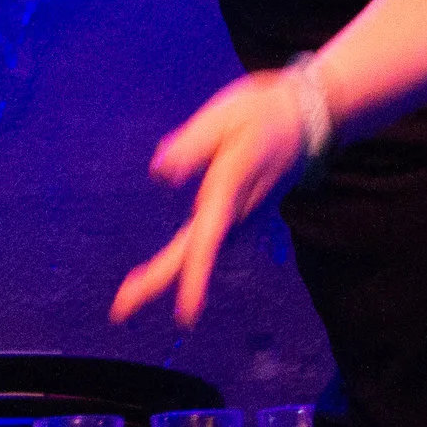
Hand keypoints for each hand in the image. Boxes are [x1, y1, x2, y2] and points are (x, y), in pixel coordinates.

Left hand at [110, 71, 309, 328]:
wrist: (307, 115)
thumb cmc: (260, 111)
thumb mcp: (222, 116)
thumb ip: (190, 145)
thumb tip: (160, 174)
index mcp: (229, 187)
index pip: (208, 239)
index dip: (195, 277)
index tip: (184, 316)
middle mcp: (238, 210)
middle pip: (197, 253)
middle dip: (159, 281)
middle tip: (119, 310)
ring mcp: (244, 214)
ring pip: (202, 251)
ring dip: (168, 273)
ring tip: (130, 294)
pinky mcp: (243, 211)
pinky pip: (209, 242)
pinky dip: (185, 258)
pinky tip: (161, 271)